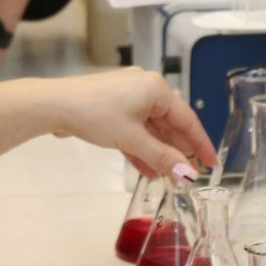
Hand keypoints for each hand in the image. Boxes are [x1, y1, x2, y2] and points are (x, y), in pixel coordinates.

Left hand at [52, 69, 216, 179]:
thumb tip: (188, 175)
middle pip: (170, 124)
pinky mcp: (113, 106)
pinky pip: (135, 128)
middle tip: (188, 176)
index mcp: (156, 88)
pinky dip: (141, 147)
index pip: (187, 119)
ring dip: (159, 152)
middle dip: (177, 151)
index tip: (212, 164)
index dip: (201, 144)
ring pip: (151, 128)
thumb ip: (163, 157)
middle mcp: (145, 88)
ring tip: (167, 177)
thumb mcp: (133, 139)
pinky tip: (147, 169)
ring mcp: (128, 96)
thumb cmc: (95, 115)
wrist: (54, 105)